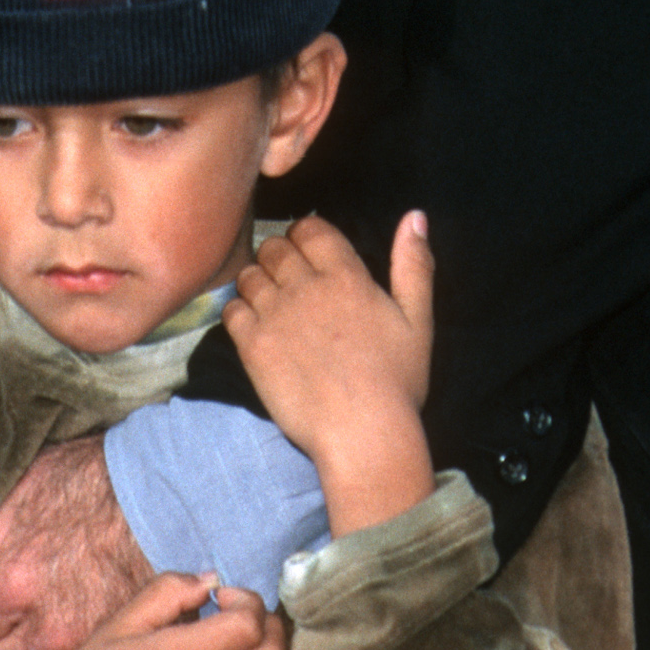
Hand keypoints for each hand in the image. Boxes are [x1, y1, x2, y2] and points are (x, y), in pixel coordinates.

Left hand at [225, 211, 435, 533]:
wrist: (363, 433)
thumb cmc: (397, 381)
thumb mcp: (418, 320)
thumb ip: (414, 265)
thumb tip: (415, 215)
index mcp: (347, 276)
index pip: (310, 228)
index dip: (305, 235)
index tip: (308, 252)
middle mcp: (306, 287)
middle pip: (275, 247)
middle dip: (279, 256)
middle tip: (288, 280)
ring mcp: (276, 315)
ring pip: (250, 275)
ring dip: (257, 282)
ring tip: (271, 304)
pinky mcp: (253, 345)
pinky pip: (231, 310)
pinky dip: (239, 312)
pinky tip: (256, 329)